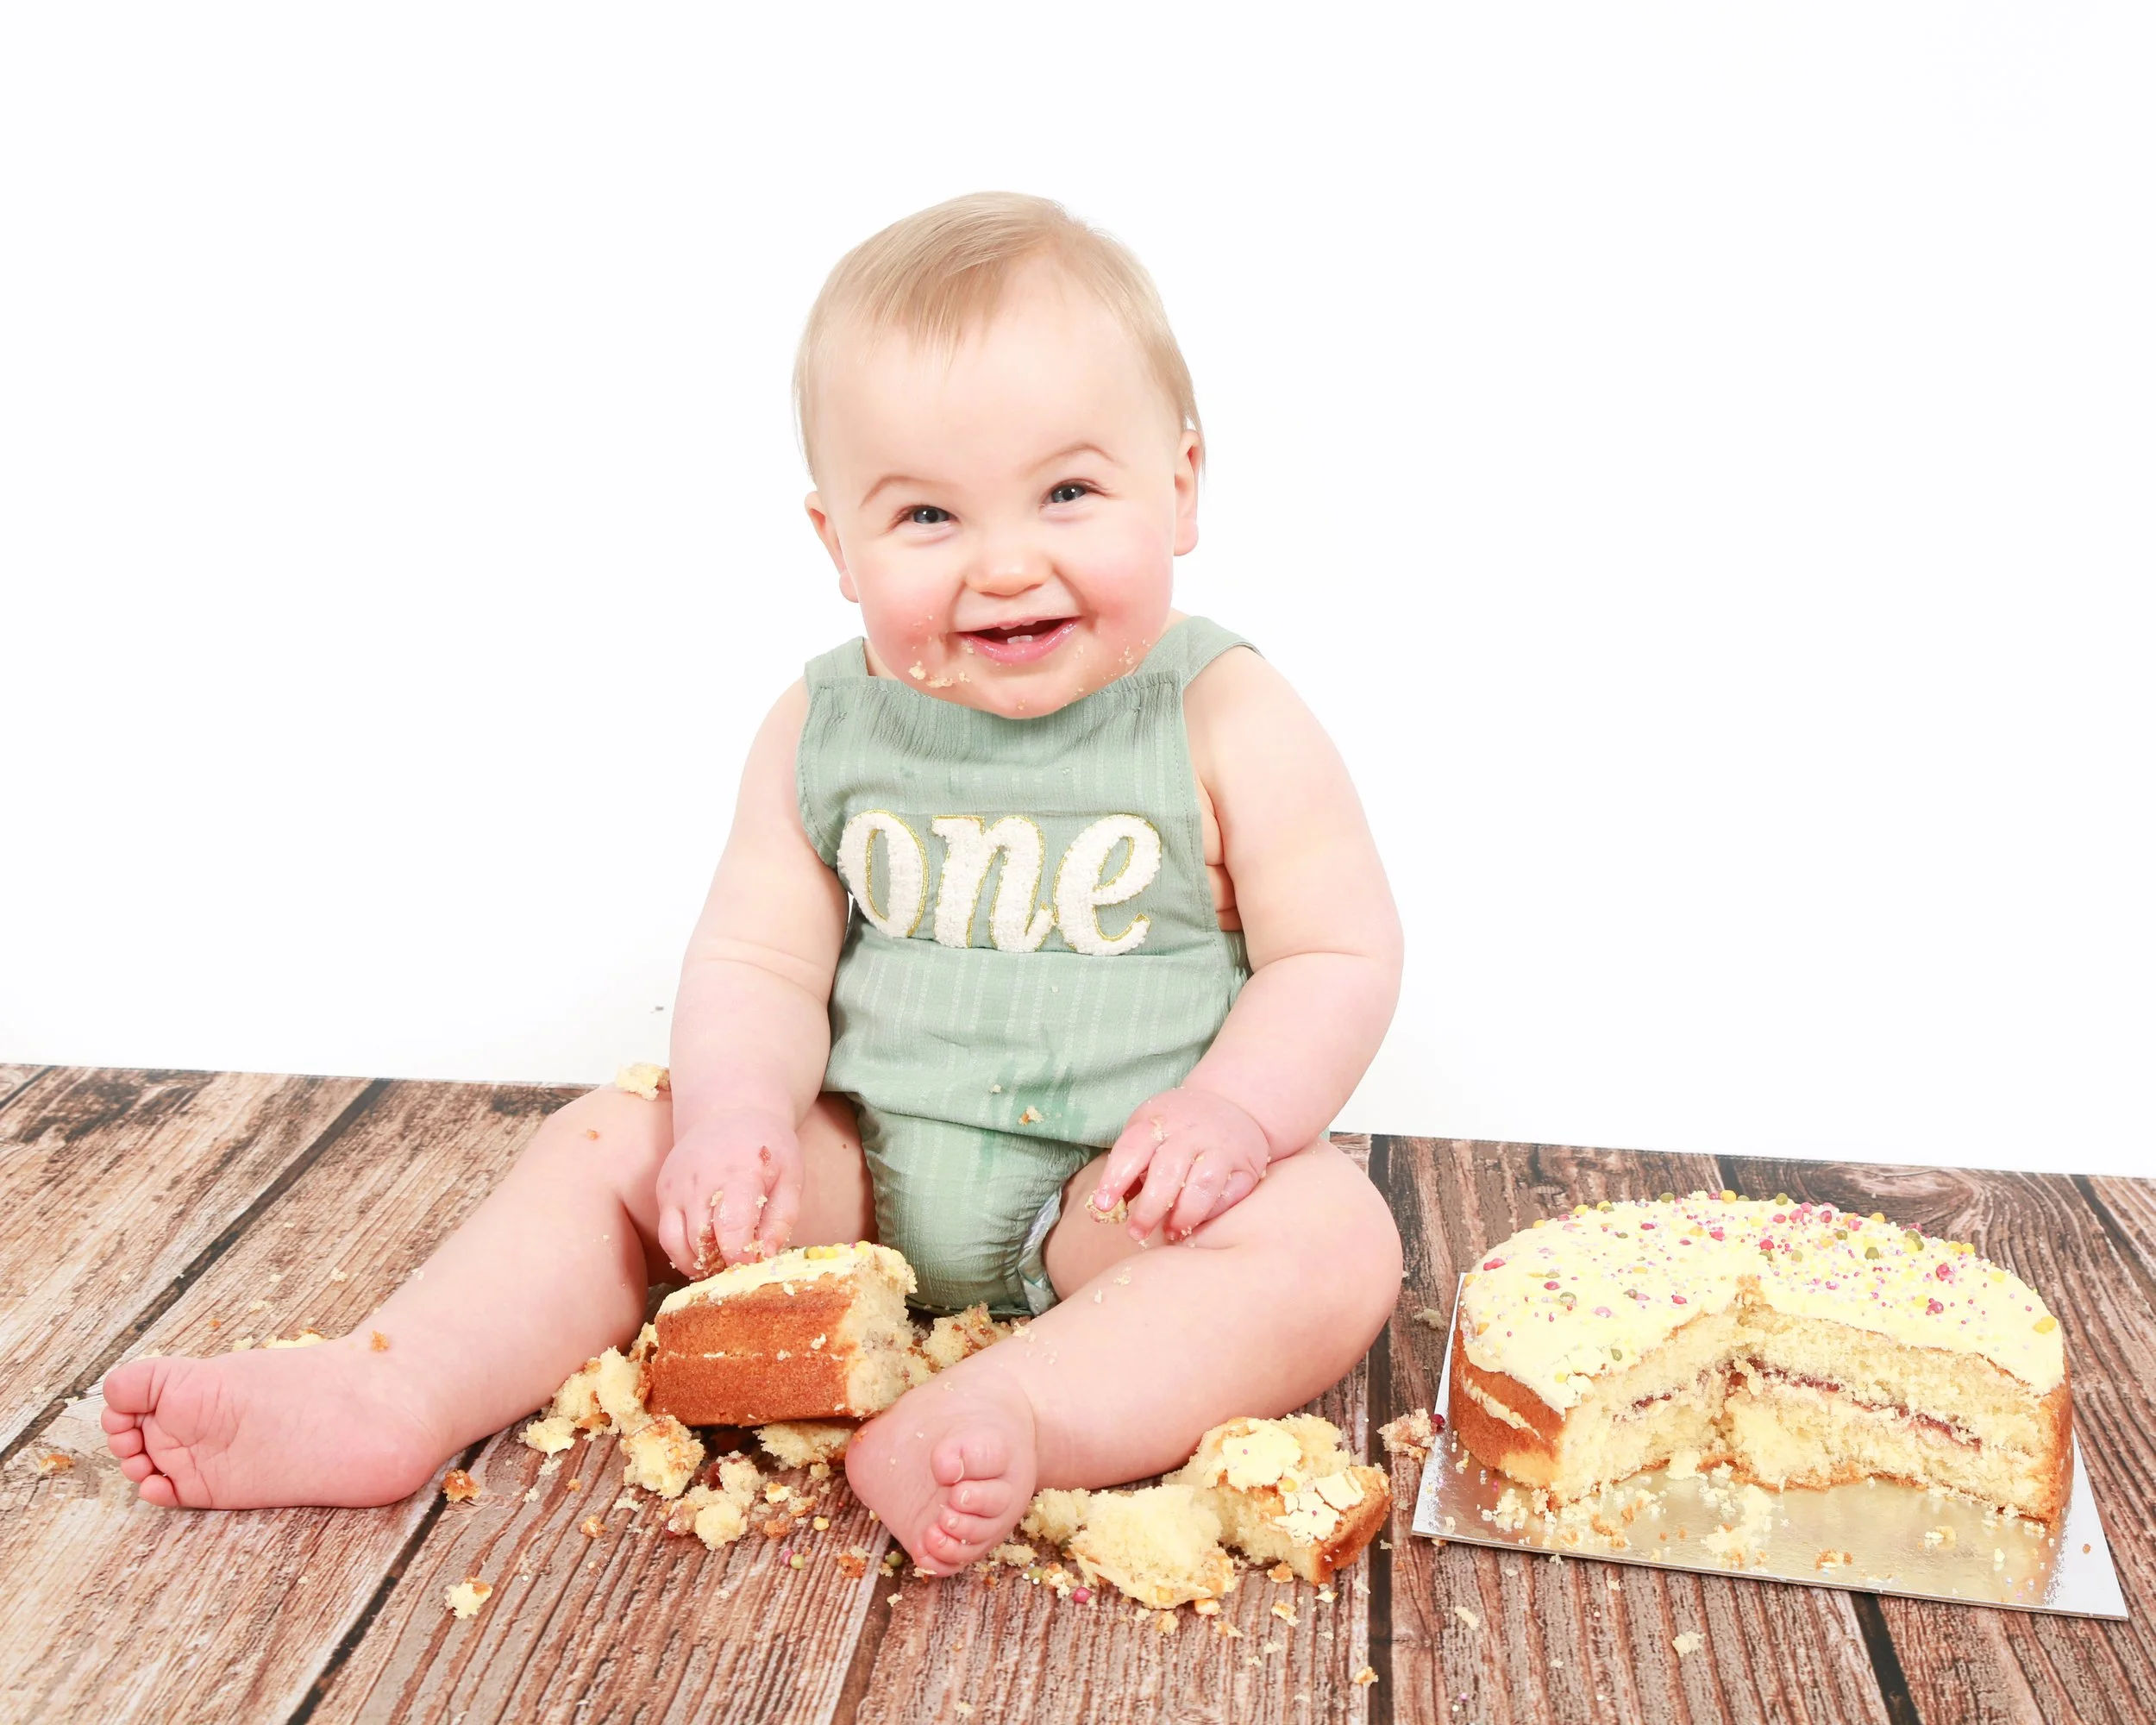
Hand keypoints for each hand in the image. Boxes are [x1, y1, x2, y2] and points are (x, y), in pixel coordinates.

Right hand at [656, 1107, 802, 1277]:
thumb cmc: (767, 1146)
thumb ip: (782, 1218)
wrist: (730, 1110)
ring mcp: (676, 1185)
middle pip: (700, 1240)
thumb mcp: (791, 1175)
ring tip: (720, 1266)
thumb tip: (766, 1255)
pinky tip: (705, 1252)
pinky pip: (667, 1234)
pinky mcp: (663, 1191)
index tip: (750, 1267)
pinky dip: (683, 1251)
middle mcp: (699, 1180)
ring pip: (675, 1243)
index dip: (740, 1257)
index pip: (731, 1227)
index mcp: (738, 1173)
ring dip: (697, 1264)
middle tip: (737, 1271)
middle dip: (719, 1265)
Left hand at [1089, 1087, 1271, 1242]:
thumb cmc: (1176, 1130)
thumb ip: (1127, 1172)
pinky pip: (1232, 1193)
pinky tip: (1200, 1224)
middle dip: (1149, 1208)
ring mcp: (1221, 1147)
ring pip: (1203, 1182)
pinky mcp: (1246, 1166)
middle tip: (1137, 1232)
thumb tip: (1101, 1213)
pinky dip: (1214, 1212)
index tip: (1103, 1207)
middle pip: (1167, 1171)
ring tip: (1171, 1232)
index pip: (1132, 1150)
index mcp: (1157, 1122)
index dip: (1115, 1179)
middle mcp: (1190, 1131)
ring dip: (1184, 1214)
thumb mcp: (1147, 1135)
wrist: (1232, 1103)